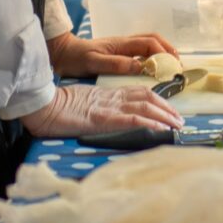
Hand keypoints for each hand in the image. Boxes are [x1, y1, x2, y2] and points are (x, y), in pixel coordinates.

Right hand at [21, 83, 183, 137]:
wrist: (41, 105)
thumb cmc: (57, 108)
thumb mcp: (84, 106)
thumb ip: (100, 109)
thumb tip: (115, 116)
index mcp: (108, 94)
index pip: (140, 93)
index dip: (159, 100)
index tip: (172, 111)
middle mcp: (112, 98)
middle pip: (147, 98)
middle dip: (167, 109)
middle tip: (181, 121)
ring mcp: (108, 107)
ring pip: (144, 106)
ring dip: (164, 116)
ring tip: (177, 125)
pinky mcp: (102, 118)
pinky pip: (131, 119)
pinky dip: (149, 123)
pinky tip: (161, 129)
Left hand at [48, 32, 178, 78]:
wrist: (62, 53)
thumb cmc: (76, 58)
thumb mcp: (94, 63)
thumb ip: (116, 64)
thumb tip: (140, 67)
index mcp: (121, 44)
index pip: (149, 43)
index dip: (162, 53)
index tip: (171, 65)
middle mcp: (124, 43)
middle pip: (153, 40)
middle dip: (167, 49)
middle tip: (178, 63)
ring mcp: (122, 47)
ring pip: (148, 44)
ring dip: (162, 51)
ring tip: (171, 64)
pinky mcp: (119, 53)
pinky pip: (141, 51)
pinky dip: (153, 56)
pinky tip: (154, 67)